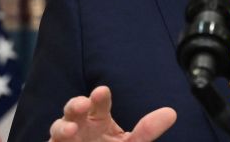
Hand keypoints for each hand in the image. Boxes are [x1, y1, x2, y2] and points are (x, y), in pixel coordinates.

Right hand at [49, 86, 176, 141]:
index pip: (99, 102)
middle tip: (82, 104)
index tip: (102, 92)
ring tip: (71, 130)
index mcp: (98, 118)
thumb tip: (171, 113)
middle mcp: (80, 126)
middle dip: (75, 105)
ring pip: (58, 129)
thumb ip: (147, 131)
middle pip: (73, 109)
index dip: (100, 97)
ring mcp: (65, 139)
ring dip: (62, 127)